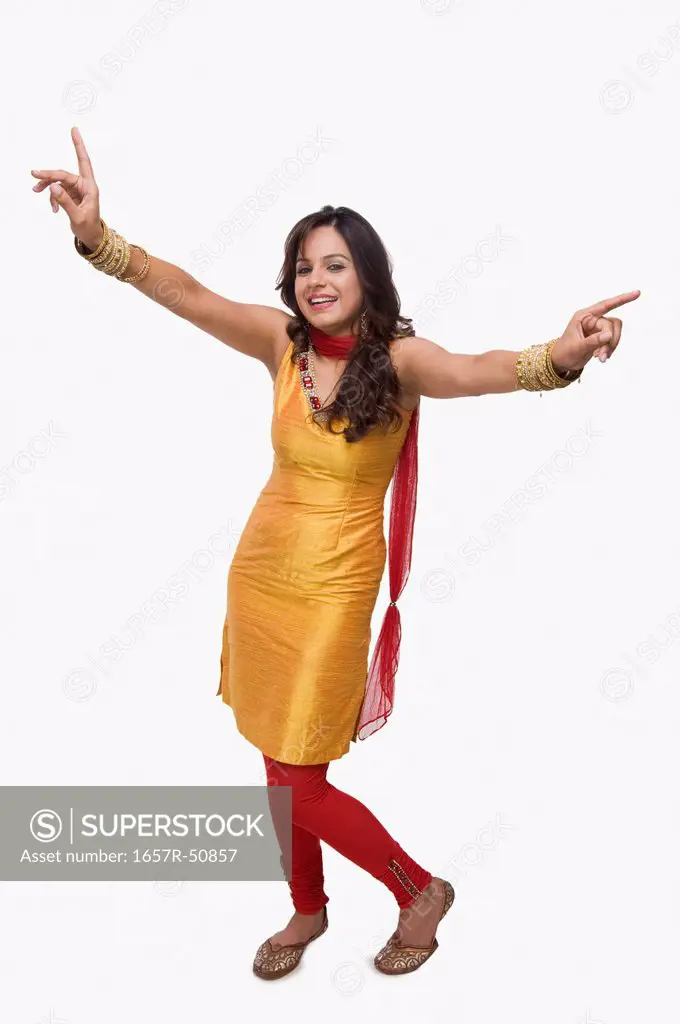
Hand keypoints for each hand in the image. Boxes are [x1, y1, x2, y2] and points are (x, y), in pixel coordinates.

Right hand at [31, 126, 101, 250]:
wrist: (91, 238)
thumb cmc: (89, 228)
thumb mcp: (77, 217)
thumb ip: (65, 202)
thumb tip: (53, 187)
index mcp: (90, 187)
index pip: (84, 162)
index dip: (78, 146)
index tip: (74, 130)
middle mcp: (83, 185)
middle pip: (63, 174)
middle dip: (48, 175)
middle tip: (34, 175)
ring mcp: (76, 190)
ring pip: (58, 182)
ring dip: (47, 187)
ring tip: (36, 191)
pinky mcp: (70, 195)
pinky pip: (57, 191)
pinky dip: (52, 198)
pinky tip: (53, 209)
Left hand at [551, 290, 640, 373]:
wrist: (561, 362)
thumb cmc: (564, 353)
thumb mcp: (577, 348)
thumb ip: (593, 341)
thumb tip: (608, 335)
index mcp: (583, 316)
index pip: (605, 305)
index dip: (621, 299)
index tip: (637, 293)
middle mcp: (592, 320)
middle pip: (612, 324)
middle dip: (610, 340)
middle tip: (602, 356)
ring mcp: (597, 328)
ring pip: (614, 332)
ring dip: (610, 346)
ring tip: (600, 358)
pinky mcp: (600, 337)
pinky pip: (612, 340)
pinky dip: (609, 349)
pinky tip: (600, 357)